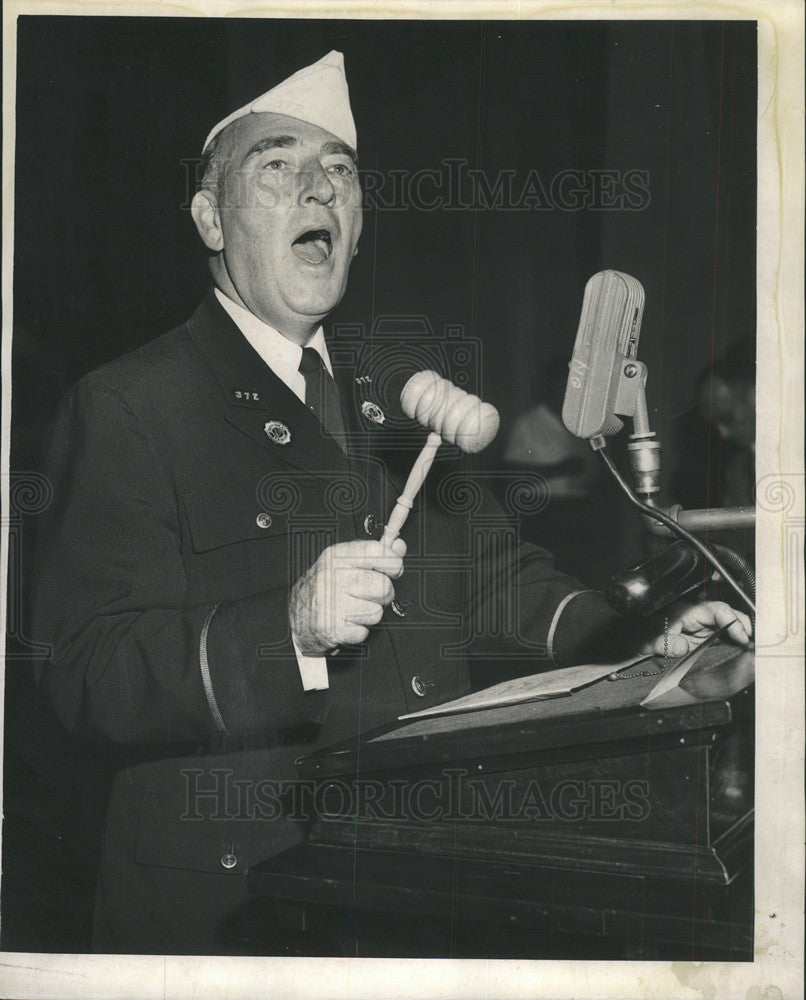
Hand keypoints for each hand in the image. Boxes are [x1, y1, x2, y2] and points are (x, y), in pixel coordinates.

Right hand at [289, 538, 406, 654]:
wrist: (297, 615)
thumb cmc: (326, 586)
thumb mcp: (345, 562)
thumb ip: (375, 554)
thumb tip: (399, 546)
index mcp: (338, 556)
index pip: (377, 552)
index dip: (393, 563)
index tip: (394, 570)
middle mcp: (333, 577)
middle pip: (383, 587)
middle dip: (383, 595)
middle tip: (369, 595)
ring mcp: (332, 604)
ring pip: (376, 612)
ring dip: (370, 614)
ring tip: (354, 609)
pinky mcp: (331, 629)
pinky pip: (364, 632)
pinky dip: (358, 631)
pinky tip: (346, 622)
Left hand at [643, 600, 752, 657]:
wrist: (643, 642)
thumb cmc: (648, 636)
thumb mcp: (654, 640)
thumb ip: (668, 643)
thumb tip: (683, 647)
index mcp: (691, 611)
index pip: (718, 609)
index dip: (733, 620)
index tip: (741, 636)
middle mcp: (702, 617)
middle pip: (730, 615)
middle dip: (744, 627)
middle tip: (752, 644)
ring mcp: (707, 628)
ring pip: (732, 627)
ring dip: (743, 636)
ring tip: (752, 649)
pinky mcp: (709, 639)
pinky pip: (727, 638)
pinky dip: (738, 644)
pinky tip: (744, 653)